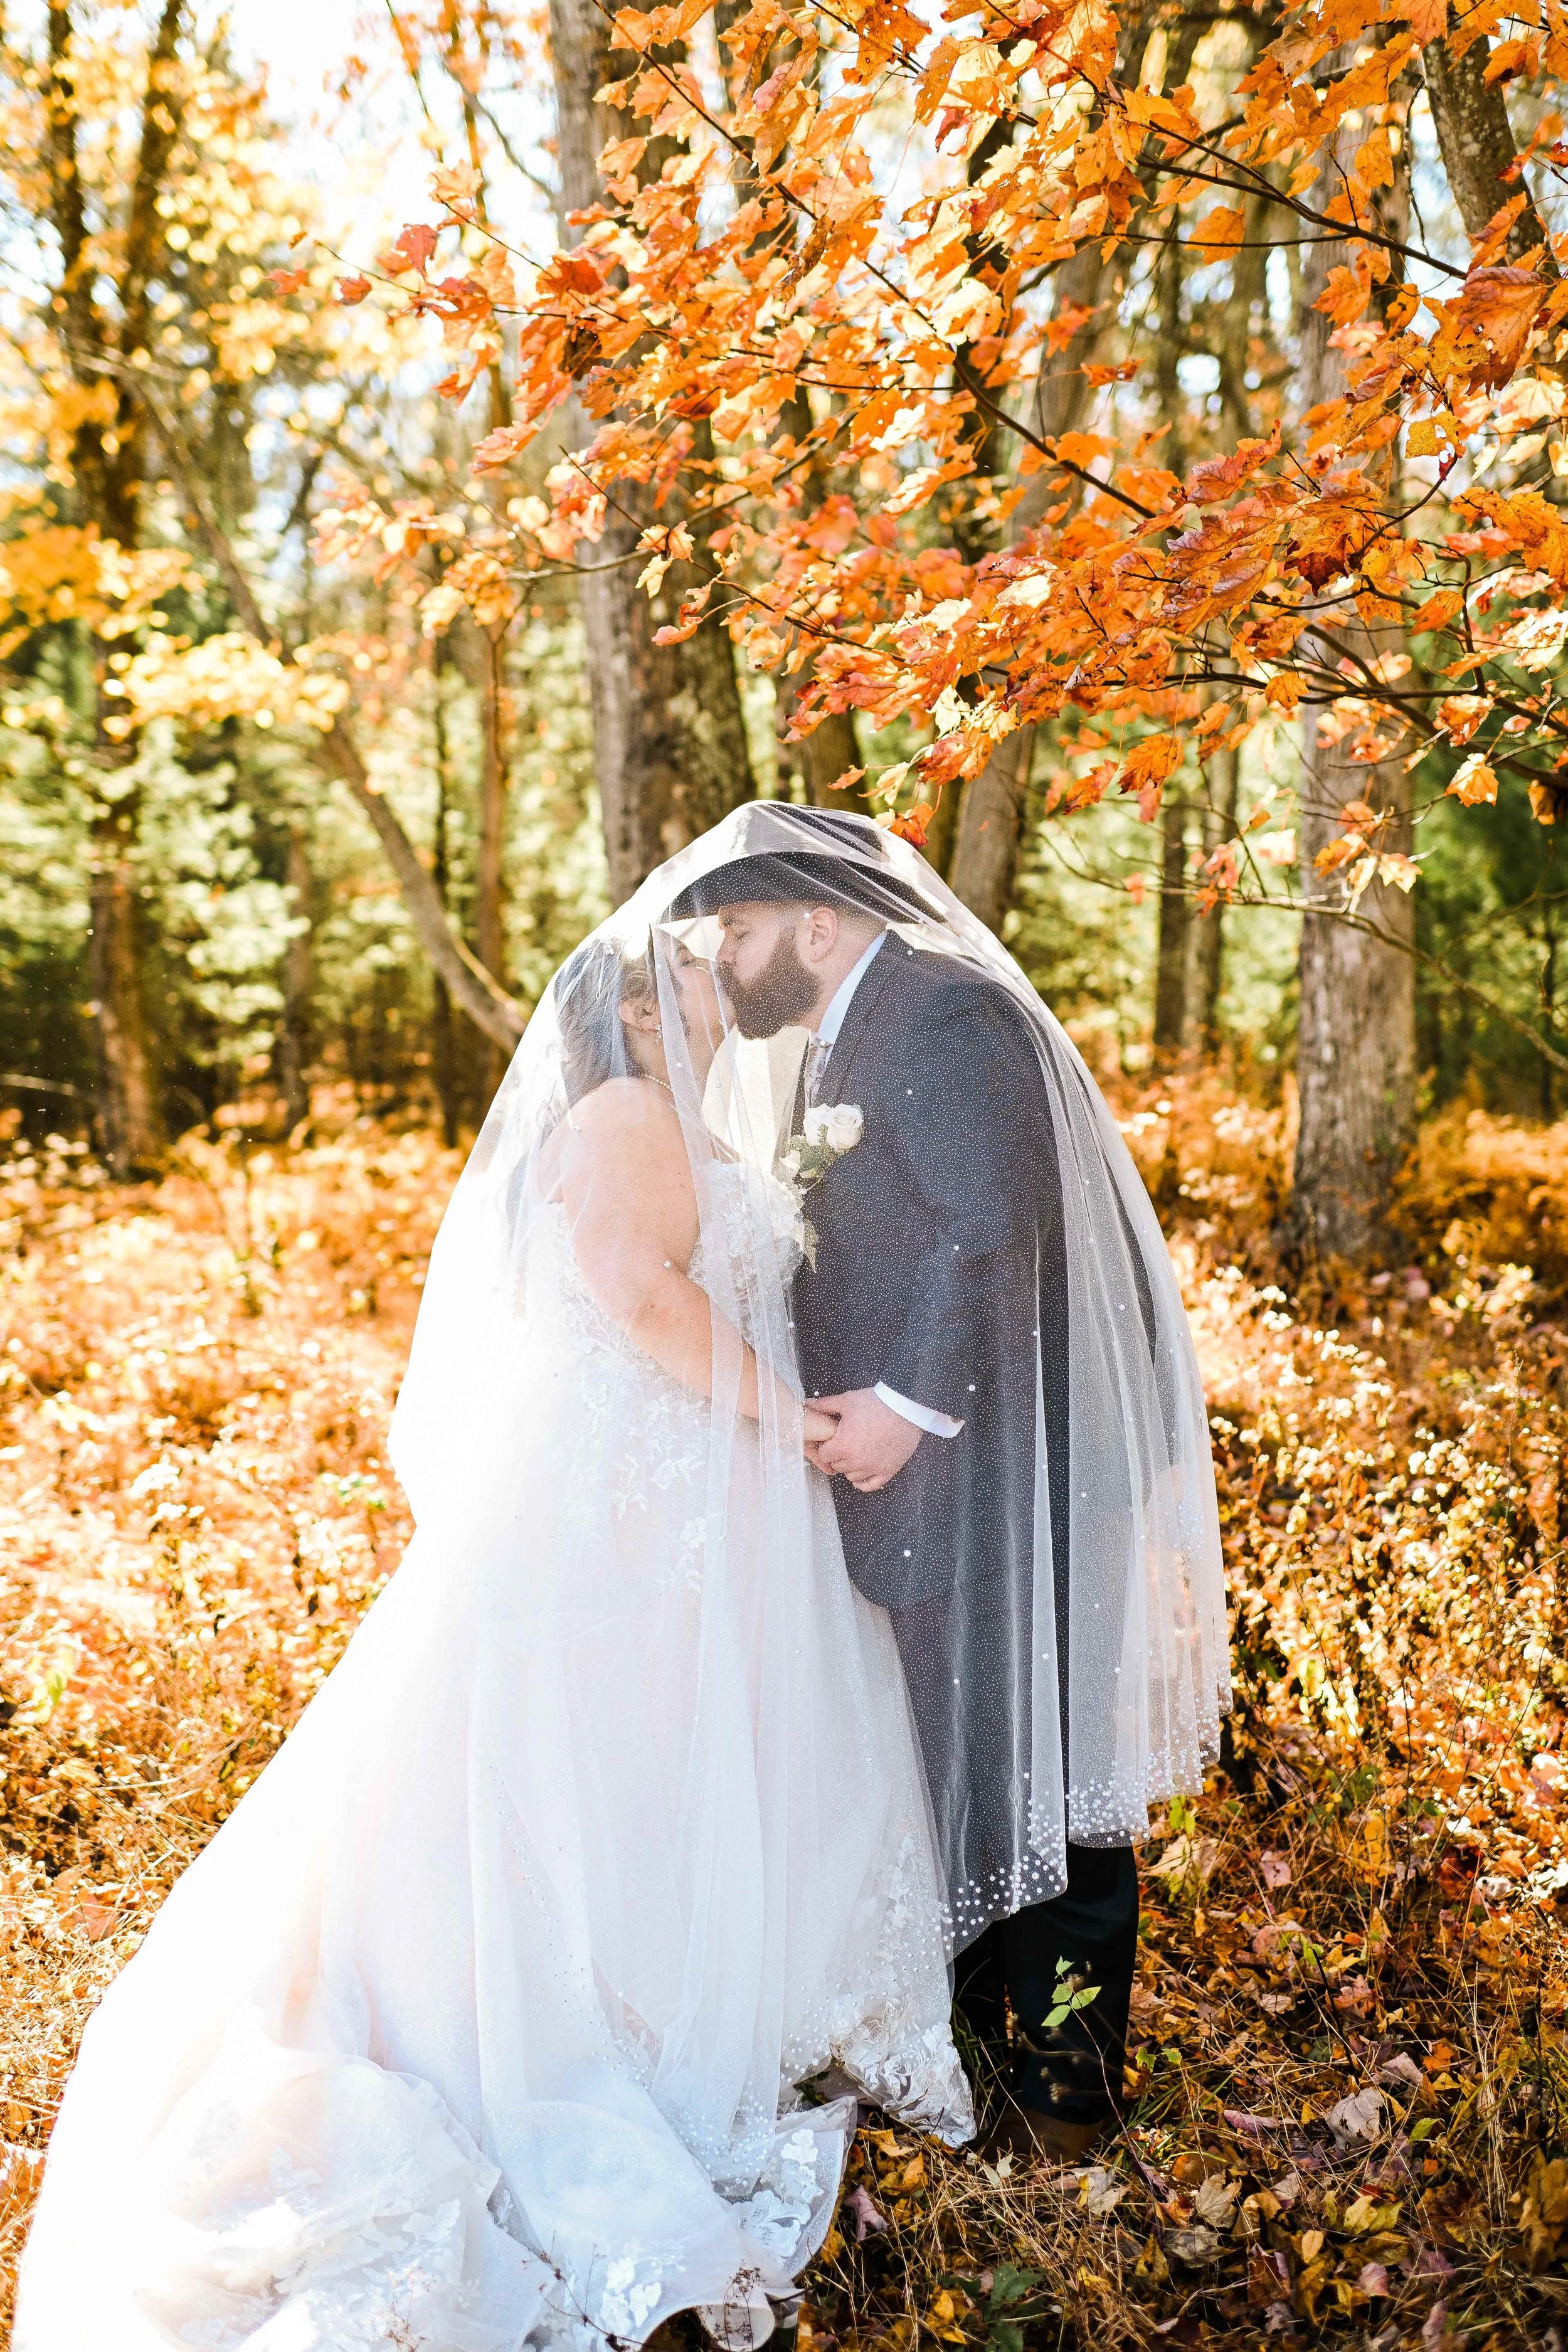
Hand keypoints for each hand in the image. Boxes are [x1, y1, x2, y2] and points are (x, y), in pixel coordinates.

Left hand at [808, 1389, 922, 1491]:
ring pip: (852, 1476)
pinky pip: (871, 1485)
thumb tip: (808, 1404)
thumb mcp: (847, 1401)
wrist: (905, 1407)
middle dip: (837, 1455)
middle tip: (843, 1443)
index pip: (824, 1455)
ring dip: (850, 1467)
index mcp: (843, 1446)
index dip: (825, 1446)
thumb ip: (825, 1405)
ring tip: (854, 1453)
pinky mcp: (888, 1471)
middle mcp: (856, 1461)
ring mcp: (873, 1468)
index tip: (830, 1439)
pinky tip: (861, 1474)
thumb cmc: (876, 1403)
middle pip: (837, 1466)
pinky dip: (864, 1482)